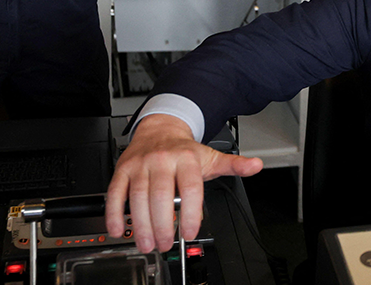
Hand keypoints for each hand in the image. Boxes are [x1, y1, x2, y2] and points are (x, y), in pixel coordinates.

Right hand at [105, 114, 262, 252]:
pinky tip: (119, 229)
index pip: (190, 188)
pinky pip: (115, 192)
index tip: (191, 231)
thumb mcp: (211, 156)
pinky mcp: (123, 169)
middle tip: (165, 243)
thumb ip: (233, 165)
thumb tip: (256, 165)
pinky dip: (115, 213)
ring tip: (147, 242)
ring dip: (140, 224)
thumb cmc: (185, 150)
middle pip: (161, 195)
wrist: (160, 128)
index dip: (191, 212)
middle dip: (163, 224)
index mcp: (187, 158)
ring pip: (137, 196)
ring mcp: (141, 164)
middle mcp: (163, 160)